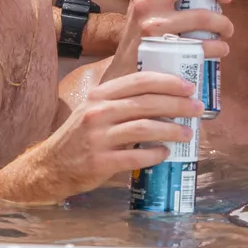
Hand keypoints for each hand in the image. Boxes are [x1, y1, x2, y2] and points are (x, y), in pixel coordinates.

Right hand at [8, 70, 202, 202]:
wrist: (50, 166)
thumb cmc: (79, 137)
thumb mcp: (95, 110)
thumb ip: (121, 102)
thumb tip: (164, 98)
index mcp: (100, 95)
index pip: (139, 81)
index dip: (167, 82)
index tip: (189, 86)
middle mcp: (98, 112)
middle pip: (147, 103)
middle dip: (178, 104)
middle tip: (197, 109)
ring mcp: (98, 138)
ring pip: (144, 128)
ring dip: (171, 129)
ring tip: (188, 132)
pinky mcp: (100, 162)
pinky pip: (135, 156)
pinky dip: (155, 154)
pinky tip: (165, 154)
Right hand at [103, 0, 231, 80]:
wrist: (123, 80)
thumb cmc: (141, 43)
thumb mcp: (143, 12)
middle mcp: (145, 3)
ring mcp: (152, 26)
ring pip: (203, 14)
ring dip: (224, 22)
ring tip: (227, 30)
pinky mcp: (163, 49)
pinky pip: (202, 44)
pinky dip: (218, 46)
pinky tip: (221, 49)